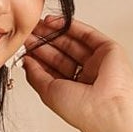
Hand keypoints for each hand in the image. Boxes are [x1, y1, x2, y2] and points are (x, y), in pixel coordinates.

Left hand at [21, 15, 132, 131]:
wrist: (105, 108)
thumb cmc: (81, 110)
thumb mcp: (48, 92)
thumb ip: (36, 75)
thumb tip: (27, 61)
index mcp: (73, 89)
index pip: (52, 68)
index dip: (38, 57)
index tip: (24, 46)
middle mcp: (86, 76)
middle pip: (62, 53)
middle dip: (44, 42)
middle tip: (29, 31)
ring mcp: (97, 62)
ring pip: (73, 42)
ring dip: (54, 32)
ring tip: (37, 25)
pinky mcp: (108, 49)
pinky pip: (87, 34)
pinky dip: (70, 26)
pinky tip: (53, 22)